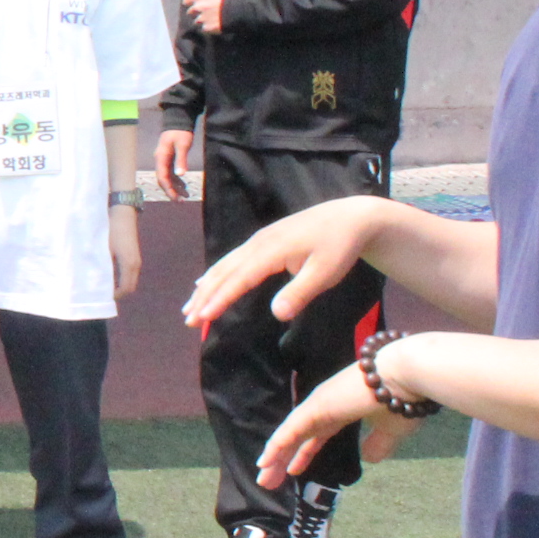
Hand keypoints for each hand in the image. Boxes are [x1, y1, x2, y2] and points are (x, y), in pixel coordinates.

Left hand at [109, 204, 141, 297]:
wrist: (122, 213)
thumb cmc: (111, 230)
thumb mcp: (103, 248)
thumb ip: (101, 265)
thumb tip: (93, 280)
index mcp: (128, 264)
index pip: (126, 289)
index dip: (115, 296)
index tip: (102, 297)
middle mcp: (135, 264)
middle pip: (130, 287)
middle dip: (118, 293)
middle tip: (102, 295)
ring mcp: (136, 260)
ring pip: (130, 280)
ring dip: (120, 286)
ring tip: (104, 287)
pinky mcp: (134, 256)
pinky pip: (129, 273)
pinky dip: (122, 278)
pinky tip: (109, 276)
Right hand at [153, 128, 194, 201]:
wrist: (178, 120)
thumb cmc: (181, 132)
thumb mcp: (183, 145)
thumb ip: (181, 160)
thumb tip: (181, 175)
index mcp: (161, 157)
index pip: (162, 177)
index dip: (168, 189)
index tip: (176, 198)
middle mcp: (160, 160)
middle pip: (163, 180)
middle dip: (171, 191)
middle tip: (181, 201)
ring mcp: (163, 160)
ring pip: (167, 177)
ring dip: (175, 187)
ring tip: (185, 196)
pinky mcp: (169, 158)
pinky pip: (170, 173)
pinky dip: (177, 181)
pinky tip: (184, 186)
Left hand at [182, 0, 228, 35]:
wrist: (237, 10)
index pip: (186, 1)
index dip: (189, 3)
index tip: (192, 4)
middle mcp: (198, 7)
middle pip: (190, 12)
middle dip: (195, 12)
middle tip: (205, 12)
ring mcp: (202, 18)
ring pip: (197, 21)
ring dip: (202, 20)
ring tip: (212, 19)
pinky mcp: (206, 27)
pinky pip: (204, 28)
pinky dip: (208, 27)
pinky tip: (215, 24)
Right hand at [182, 194, 392, 331]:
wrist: (350, 218)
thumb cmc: (339, 246)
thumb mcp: (325, 273)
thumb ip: (300, 292)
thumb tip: (276, 315)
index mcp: (271, 251)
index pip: (239, 278)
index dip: (219, 299)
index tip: (202, 317)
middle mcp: (258, 243)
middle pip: (224, 271)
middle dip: (204, 296)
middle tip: (188, 320)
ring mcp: (259, 240)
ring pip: (225, 264)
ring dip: (206, 286)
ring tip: (190, 306)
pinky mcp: (263, 240)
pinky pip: (232, 259)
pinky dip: (216, 274)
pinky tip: (207, 282)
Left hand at [256, 363, 420, 490]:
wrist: (406, 375)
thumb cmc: (402, 400)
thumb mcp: (391, 430)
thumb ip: (378, 444)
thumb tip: (369, 459)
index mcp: (341, 410)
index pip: (316, 435)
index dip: (303, 453)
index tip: (293, 470)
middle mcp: (325, 406)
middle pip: (298, 436)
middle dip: (283, 459)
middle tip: (269, 481)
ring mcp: (319, 404)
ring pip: (290, 434)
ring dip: (275, 456)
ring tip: (263, 477)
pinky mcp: (317, 406)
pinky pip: (292, 429)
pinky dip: (277, 444)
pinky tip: (266, 461)